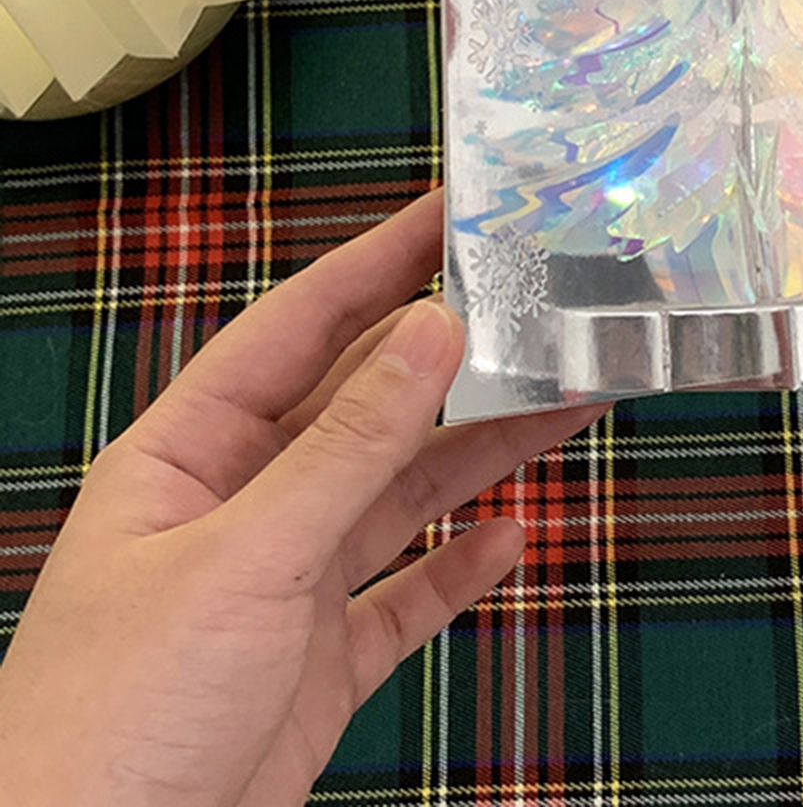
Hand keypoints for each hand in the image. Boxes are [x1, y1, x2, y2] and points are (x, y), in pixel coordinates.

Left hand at [0, 189, 606, 806]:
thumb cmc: (107, 720)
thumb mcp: (242, 561)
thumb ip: (348, 448)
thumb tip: (431, 333)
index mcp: (189, 457)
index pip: (298, 328)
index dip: (378, 262)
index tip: (452, 211)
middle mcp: (241, 508)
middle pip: (367, 408)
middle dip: (455, 360)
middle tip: (542, 307)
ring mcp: (282, 587)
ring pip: (402, 493)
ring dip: (483, 451)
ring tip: (566, 400)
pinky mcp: (317, 663)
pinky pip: (406, 596)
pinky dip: (462, 567)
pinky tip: (513, 534)